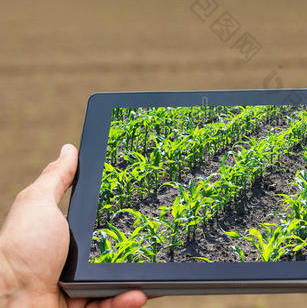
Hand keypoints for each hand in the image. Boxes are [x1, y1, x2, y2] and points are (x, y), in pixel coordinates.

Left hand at [0, 144, 146, 307]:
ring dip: (137, 277)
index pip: (99, 219)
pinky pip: (112, 303)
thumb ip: (57, 177)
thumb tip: (69, 149)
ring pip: (117, 279)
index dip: (120, 212)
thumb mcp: (39, 203)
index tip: (142, 202)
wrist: (9, 299)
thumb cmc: (20, 247)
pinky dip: (127, 299)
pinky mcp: (83, 306)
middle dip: (136, 246)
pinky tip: (139, 293)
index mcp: (64, 233)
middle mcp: (71, 259)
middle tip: (157, 239)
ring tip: (154, 270)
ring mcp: (78, 285)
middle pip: (113, 250)